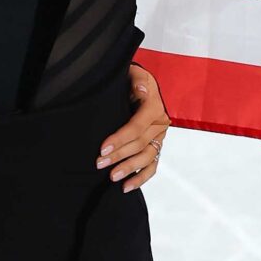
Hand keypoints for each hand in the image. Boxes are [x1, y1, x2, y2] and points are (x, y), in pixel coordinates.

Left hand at [97, 63, 170, 191]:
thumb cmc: (133, 80)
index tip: (102, 148)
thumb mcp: (135, 74)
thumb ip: (137, 79)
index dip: (120, 138)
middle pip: (139, 144)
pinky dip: (140, 178)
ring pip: (146, 158)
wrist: (139, 86)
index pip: (137, 126)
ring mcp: (159, 138)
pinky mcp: (156, 148)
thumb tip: (141, 89)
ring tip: (112, 176)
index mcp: (154, 107)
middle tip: (99, 163)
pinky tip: (126, 187)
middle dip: (118, 155)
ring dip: (129, 168)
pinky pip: (151, 167)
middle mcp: (160, 124)